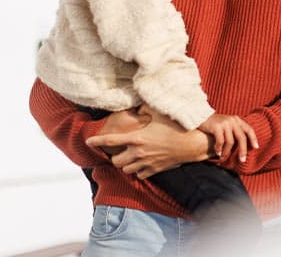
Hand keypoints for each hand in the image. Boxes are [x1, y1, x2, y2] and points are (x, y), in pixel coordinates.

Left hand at [85, 106, 212, 178]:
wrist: (192, 144)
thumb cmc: (176, 126)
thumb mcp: (159, 112)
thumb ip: (144, 108)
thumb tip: (138, 106)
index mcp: (136, 138)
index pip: (110, 141)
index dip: (96, 141)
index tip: (88, 141)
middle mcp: (139, 152)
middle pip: (116, 161)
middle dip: (114, 157)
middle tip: (118, 150)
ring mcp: (147, 163)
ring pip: (126, 170)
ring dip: (125, 164)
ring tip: (130, 156)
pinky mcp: (155, 170)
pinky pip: (140, 175)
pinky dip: (138, 170)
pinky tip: (141, 163)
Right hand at [198, 113, 258, 162]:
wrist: (200, 115)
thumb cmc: (214, 123)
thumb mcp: (226, 124)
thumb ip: (234, 131)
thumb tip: (241, 146)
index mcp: (236, 120)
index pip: (248, 129)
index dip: (253, 139)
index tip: (256, 148)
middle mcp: (232, 120)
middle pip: (241, 138)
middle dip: (243, 150)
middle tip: (242, 160)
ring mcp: (224, 123)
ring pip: (230, 142)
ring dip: (227, 152)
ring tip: (224, 157)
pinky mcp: (216, 126)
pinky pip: (221, 141)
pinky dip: (219, 149)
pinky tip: (217, 152)